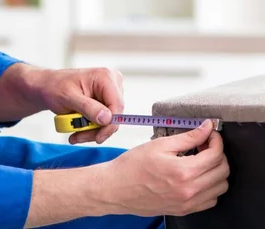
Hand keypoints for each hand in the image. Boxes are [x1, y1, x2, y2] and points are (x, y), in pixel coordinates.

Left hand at [37, 67, 123, 144]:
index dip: (110, 125)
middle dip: (97, 130)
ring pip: (109, 120)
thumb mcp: (68, 97)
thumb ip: (87, 107)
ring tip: (75, 134)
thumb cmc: (55, 87)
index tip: (97, 138)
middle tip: (78, 136)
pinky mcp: (106, 100)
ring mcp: (110, 91)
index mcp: (105, 77)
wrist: (48, 86)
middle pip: (114, 115)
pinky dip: (91, 128)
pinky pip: (104, 120)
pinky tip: (79, 130)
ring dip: (93, 131)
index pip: (117, 106)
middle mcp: (112, 82)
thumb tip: (107, 118)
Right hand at [99, 120, 229, 216]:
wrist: (116, 188)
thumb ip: (187, 137)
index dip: (216, 140)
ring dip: (216, 171)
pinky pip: (210, 200)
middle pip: (222, 171)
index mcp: (183, 171)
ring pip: (220, 187)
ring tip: (201, 159)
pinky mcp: (185, 209)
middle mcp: (189, 190)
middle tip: (205, 143)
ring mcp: (188, 202)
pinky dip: (210, 187)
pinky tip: (197, 176)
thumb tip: (205, 129)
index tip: (210, 134)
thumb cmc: (132, 166)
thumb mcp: (159, 145)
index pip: (215, 155)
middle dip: (218, 153)